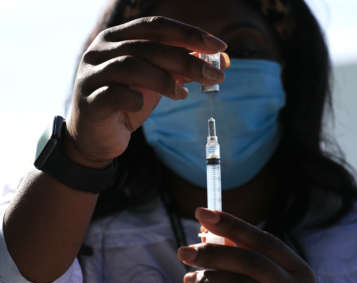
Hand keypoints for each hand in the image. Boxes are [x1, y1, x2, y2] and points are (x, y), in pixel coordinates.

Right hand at [65, 16, 227, 166]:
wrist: (95, 136)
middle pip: (149, 46)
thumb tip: (220, 61)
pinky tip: (143, 105)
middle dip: (187, 59)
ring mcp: (92, 75)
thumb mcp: (157, 82)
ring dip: (165, 79)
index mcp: (118, 38)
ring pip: (131, 65)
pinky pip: (115, 95)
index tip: (220, 46)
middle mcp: (101, 50)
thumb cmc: (127, 102)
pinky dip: (136, 99)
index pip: (157, 26)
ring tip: (184, 93)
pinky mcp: (90, 102)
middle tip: (216, 75)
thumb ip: (181, 68)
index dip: (190, 34)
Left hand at [177, 208, 316, 282]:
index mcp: (297, 271)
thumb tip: (207, 231)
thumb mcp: (270, 278)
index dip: (231, 224)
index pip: (263, 240)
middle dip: (213, 254)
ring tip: (189, 278)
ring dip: (206, 280)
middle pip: (250, 262)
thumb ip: (245, 255)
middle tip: (183, 251)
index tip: (201, 212)